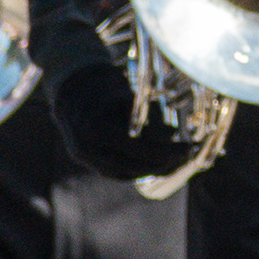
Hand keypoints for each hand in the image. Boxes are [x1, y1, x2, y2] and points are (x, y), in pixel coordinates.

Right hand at [47, 58, 180, 184]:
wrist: (70, 87)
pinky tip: (157, 165)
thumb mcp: (126, 92)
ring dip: (152, 170)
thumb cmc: (102, 84)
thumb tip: (171, 134)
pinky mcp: (87, 161)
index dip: (166, 151)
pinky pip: (116, 172)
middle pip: (133, 167)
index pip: (138, 149)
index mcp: (96, 130)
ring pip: (124, 174)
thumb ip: (145, 115)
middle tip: (186, 157)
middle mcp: (87, 150)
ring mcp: (85, 158)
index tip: (188, 148)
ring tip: (176, 162)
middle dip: (163, 164)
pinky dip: (137, 170)